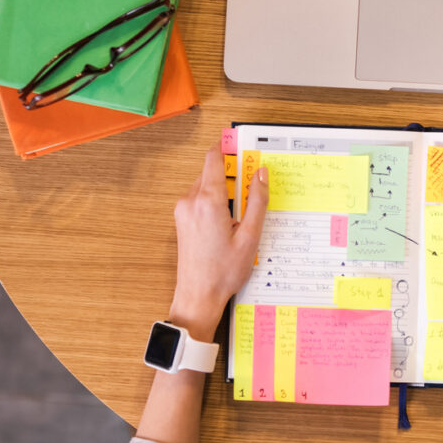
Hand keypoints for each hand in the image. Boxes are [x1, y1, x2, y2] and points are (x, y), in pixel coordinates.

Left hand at [168, 144, 268, 340]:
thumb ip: (257, 201)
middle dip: (232, 174)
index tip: (242, 146)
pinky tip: (229, 222)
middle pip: (212, 171)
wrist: (197, 295)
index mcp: (208, 201)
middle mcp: (190, 201)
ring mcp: (183, 211)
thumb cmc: (223, 271)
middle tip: (252, 187)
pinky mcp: (181, 220)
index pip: (214, 159)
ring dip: (224, 190)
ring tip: (242, 214)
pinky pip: (199, 199)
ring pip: (205, 185)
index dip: (228, 148)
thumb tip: (261, 174)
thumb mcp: (250, 236)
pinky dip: (215, 201)